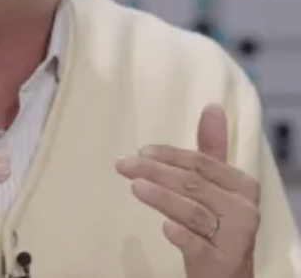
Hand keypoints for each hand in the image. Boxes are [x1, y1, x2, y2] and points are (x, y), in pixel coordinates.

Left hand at [115, 103, 259, 277]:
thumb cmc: (215, 223)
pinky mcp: (224, 262)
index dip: (168, 154)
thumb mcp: (213, 186)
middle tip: (123, 164)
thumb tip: (213, 106)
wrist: (225, 276)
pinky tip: (165, 229)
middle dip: (155, 171)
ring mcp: (236, 237)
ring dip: (161, 197)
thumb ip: (211, 149)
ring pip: (192, 210)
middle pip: (192, 183)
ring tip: (134, 187)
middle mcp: (244, 209)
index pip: (200, 162)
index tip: (139, 150)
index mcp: (242, 185)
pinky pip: (199, 244)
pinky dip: (182, 235)